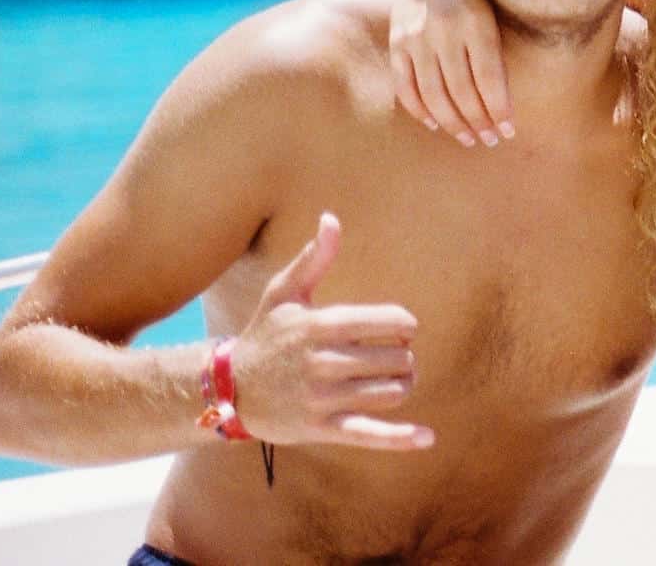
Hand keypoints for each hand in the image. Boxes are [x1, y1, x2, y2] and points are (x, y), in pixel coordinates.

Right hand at [230, 214, 433, 449]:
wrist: (229, 390)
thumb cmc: (265, 335)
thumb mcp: (284, 293)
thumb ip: (314, 257)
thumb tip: (332, 218)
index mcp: (321, 326)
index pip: (391, 322)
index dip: (405, 326)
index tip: (399, 330)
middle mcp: (323, 362)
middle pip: (397, 359)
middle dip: (404, 357)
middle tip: (394, 358)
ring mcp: (322, 398)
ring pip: (391, 392)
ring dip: (403, 385)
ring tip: (396, 380)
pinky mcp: (321, 429)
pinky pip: (368, 434)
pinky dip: (399, 438)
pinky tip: (427, 438)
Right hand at [389, 0, 511, 146]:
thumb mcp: (497, 10)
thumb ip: (502, 49)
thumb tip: (508, 102)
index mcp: (476, 21)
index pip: (488, 78)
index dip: (499, 109)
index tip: (510, 130)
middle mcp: (444, 30)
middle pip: (461, 91)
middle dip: (479, 122)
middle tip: (491, 140)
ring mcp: (416, 37)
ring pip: (433, 94)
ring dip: (453, 123)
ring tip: (470, 138)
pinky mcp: (397, 42)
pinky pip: (405, 85)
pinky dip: (420, 110)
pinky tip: (436, 124)